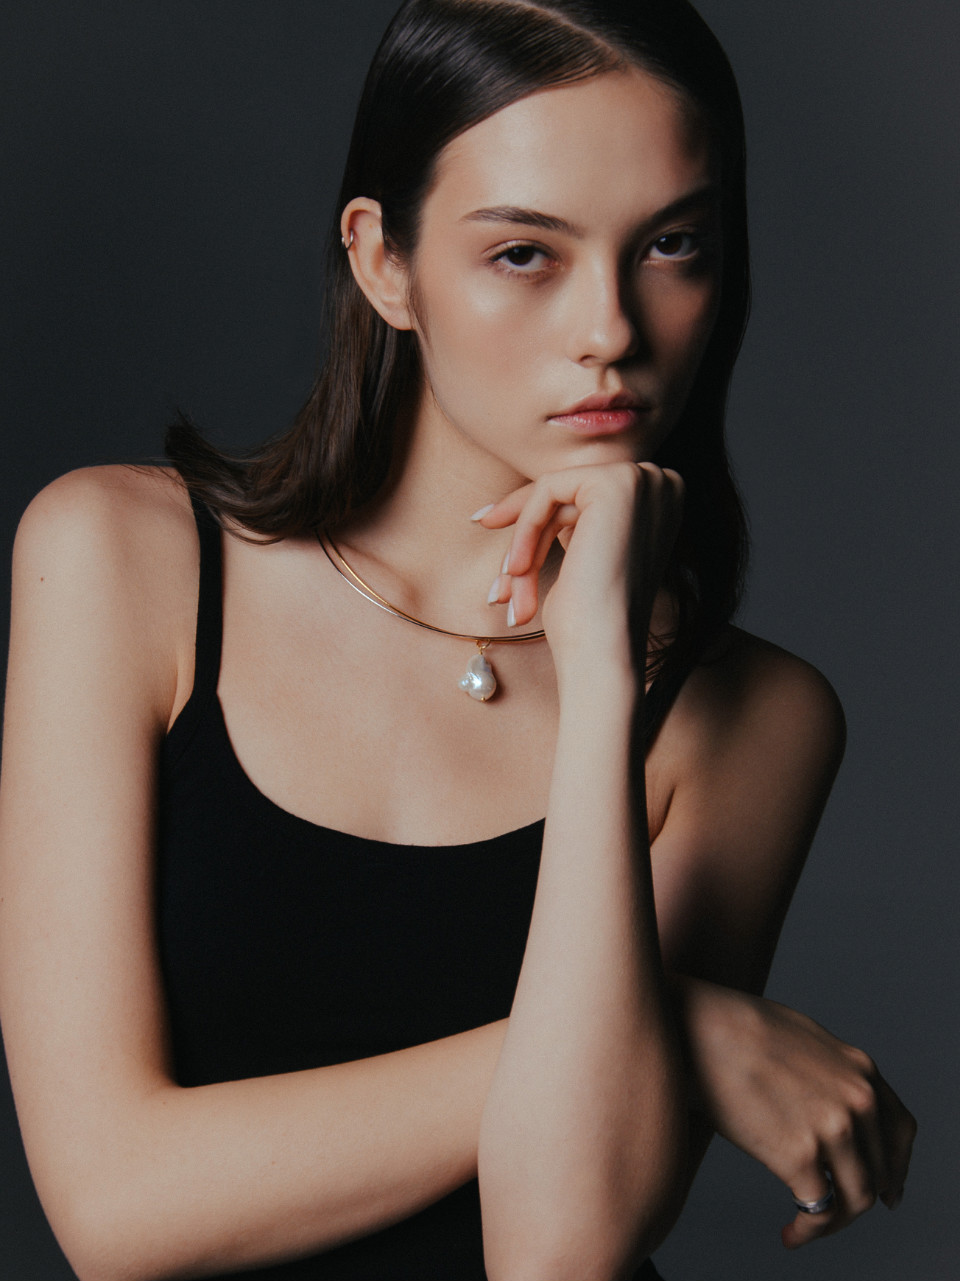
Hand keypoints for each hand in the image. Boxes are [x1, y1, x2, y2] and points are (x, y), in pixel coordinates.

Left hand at [474, 461, 683, 673]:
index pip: (582, 497)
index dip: (535, 517)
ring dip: (522, 544)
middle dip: (523, 534)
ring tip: (506, 592)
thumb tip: (527, 498)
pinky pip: (548, 489)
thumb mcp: (582, 553)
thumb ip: (574, 518)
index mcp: (660, 503)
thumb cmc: (589, 619)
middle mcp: (662, 484)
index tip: (488, 525)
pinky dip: (526, 529)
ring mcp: (644, 480)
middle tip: (494, 573)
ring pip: (553, 494)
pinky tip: (518, 569)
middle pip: (566, 494)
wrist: (603, 651)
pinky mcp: (617, 482)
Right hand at [683, 981, 915, 1247]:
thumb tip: (828, 1106)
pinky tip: (789, 1233)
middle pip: (879, 1172)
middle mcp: (859, 1100)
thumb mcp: (806, 1041)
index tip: (884, 1190)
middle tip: (832, 1212)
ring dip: (834, 1223)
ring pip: (856, 1198)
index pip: (900, 1133)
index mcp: (862, 1071)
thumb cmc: (738, 1028)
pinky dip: (807, 1231)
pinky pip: (819, 1211)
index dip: (894, 1168)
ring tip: (806, 1229)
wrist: (701, 1026)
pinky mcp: (799, 1154)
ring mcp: (833, 1128)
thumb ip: (830, 1074)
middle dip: (857, 1199)